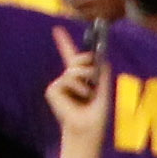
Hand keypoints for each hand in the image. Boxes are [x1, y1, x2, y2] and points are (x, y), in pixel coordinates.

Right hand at [44, 24, 111, 139]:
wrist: (88, 128)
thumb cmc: (96, 113)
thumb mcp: (104, 89)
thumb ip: (102, 72)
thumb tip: (102, 59)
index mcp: (79, 78)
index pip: (70, 56)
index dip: (63, 43)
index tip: (57, 29)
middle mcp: (67, 79)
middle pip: (77, 59)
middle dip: (87, 61)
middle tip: (93, 73)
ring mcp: (59, 84)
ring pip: (73, 69)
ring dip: (84, 78)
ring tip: (87, 93)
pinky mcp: (52, 90)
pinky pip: (67, 79)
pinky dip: (77, 87)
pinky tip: (78, 98)